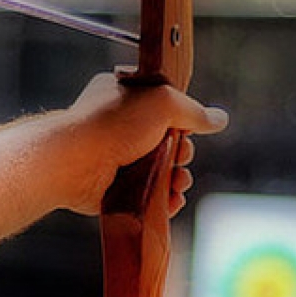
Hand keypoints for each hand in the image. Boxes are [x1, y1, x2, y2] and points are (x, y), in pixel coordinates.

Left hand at [64, 73, 227, 214]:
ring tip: (178, 183)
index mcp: (124, 95)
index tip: (186, 129)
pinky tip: (172, 201)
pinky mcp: (113, 188)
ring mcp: (115, 157)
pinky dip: (163, 201)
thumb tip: (220, 119)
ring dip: (177, 179)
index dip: (181, 121)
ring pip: (159, 171)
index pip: (163, 107)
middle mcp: (118, 125)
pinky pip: (146, 196)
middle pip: (166, 142)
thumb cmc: (112, 123)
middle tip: (181, 157)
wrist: (75, 161)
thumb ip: (195, 112)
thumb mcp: (163, 103)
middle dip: (182, 154)